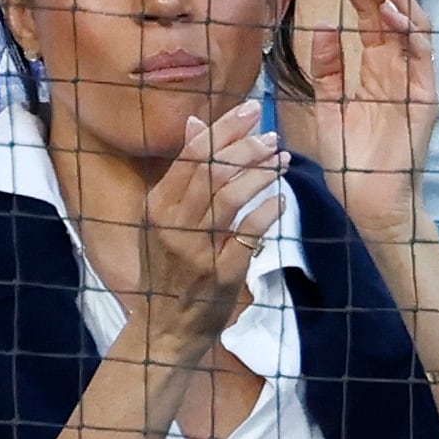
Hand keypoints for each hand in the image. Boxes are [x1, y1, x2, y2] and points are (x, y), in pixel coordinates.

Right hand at [140, 100, 287, 356]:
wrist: (164, 328)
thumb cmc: (169, 269)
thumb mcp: (164, 219)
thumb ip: (183, 174)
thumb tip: (197, 123)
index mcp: (156, 206)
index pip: (192, 154)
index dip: (224, 128)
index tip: (251, 109)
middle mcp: (171, 224)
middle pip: (213, 170)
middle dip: (247, 146)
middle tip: (273, 136)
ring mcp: (195, 250)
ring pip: (230, 196)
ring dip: (261, 173)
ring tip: (282, 160)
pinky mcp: (219, 274)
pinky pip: (249, 234)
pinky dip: (268, 210)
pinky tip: (282, 199)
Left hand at [311, 0, 438, 246]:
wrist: (367, 202)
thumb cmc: (350, 161)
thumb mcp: (327, 108)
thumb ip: (327, 70)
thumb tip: (321, 27)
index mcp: (375, 66)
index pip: (365, 14)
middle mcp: (397, 67)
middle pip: (388, 9)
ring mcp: (414, 79)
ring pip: (410, 23)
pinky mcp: (425, 97)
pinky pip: (420, 55)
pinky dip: (406, 30)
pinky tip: (385, 11)